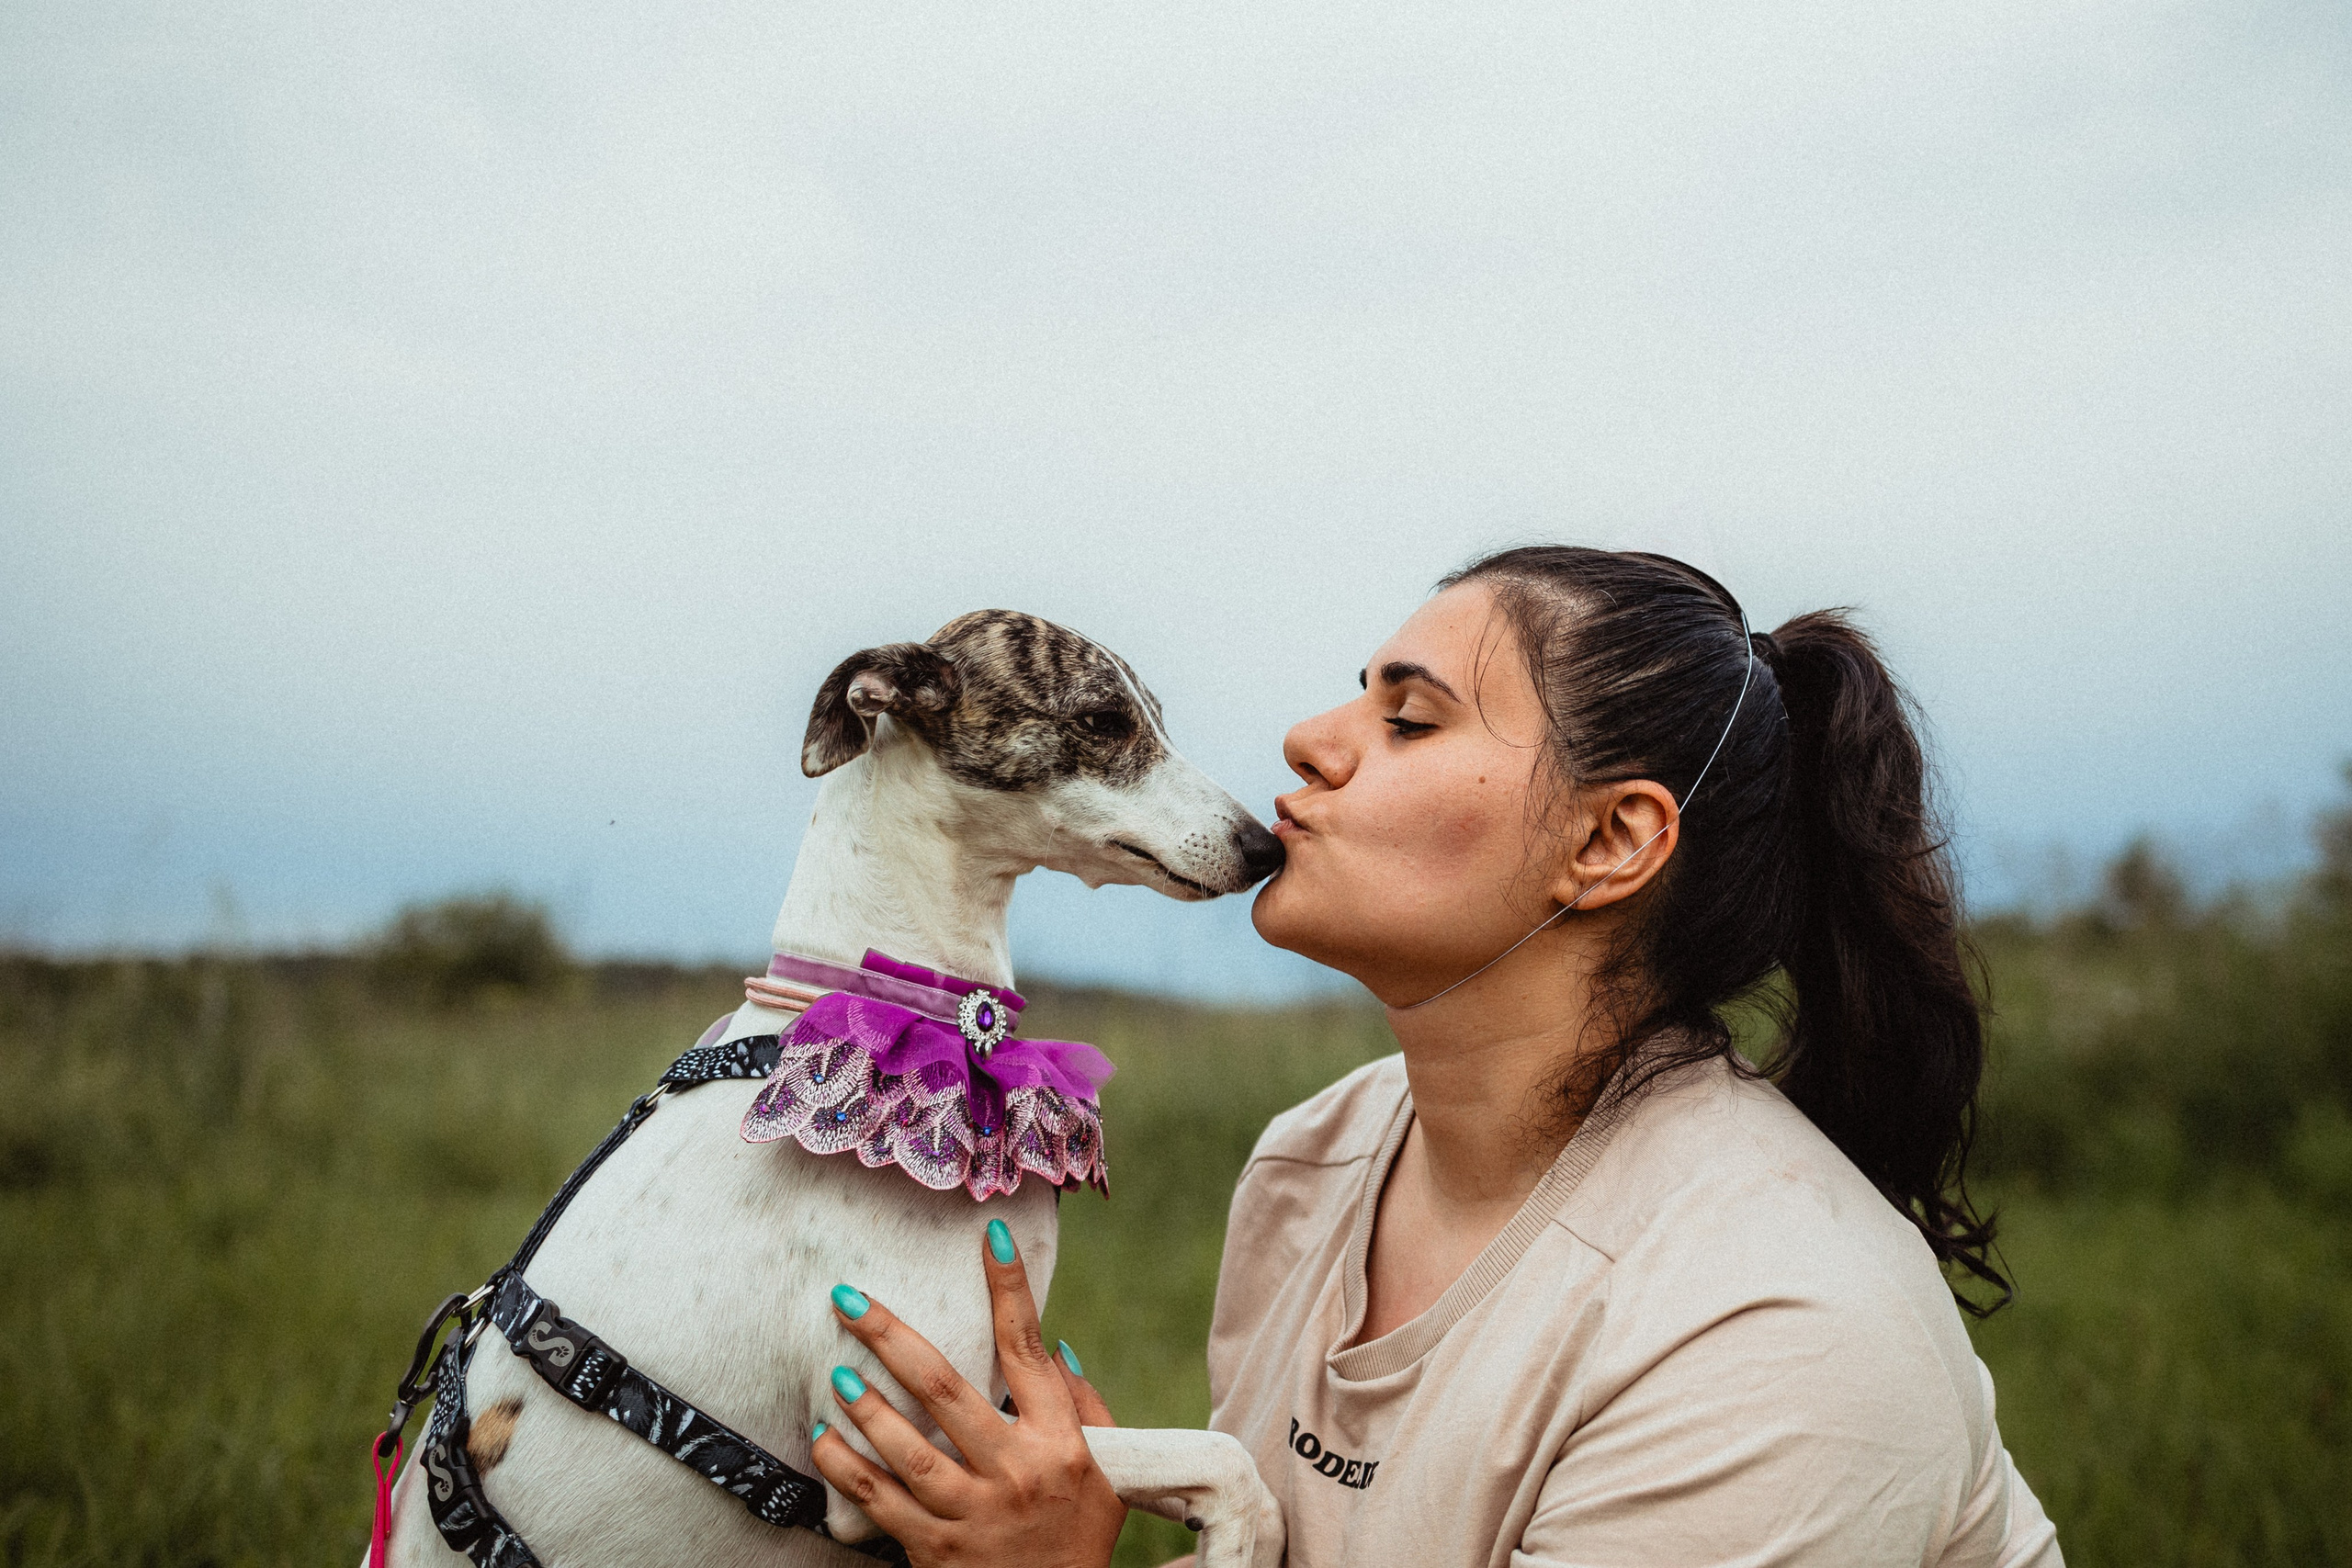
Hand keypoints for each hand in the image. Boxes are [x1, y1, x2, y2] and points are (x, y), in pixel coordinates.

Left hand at [812, 1217, 1125, 1567]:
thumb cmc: (1081, 1536)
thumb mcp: (1107, 1472)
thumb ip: (1085, 1408)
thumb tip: (1054, 1344)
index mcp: (1061, 1442)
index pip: (1030, 1351)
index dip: (1010, 1288)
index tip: (990, 1235)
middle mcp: (1017, 1472)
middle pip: (948, 1390)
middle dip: (892, 1337)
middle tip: (849, 1299)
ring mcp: (974, 1514)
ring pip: (909, 1451)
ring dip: (867, 1407)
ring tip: (837, 1372)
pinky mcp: (938, 1551)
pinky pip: (882, 1503)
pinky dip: (847, 1470)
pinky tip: (823, 1440)